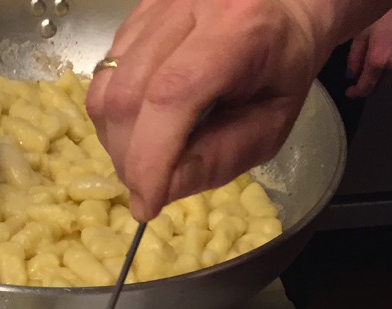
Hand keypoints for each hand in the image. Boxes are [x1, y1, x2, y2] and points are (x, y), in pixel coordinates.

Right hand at [85, 0, 391, 220]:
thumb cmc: (283, 69)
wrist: (285, 8)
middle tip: (147, 187)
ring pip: (107, 86)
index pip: (172, 96)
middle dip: (130, 158)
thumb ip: (221, 158)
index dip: (149, 158)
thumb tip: (162, 190)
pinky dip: (115, 114)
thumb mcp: (270, 125)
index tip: (147, 205)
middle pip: (129, 95)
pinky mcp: (138, 13)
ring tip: (143, 158)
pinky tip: (142, 125)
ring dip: (115, 140)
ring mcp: (158, 6)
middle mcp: (191, 6)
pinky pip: (105, 73)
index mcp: (239, 29)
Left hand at [345, 0, 391, 96]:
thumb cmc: (381, 11)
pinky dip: (391, 69)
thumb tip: (351, 75)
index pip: (366, 87)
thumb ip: (354, 57)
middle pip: (380, 86)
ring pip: (391, 78)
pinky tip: (385, 60)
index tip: (349, 92)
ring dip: (380, 79)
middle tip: (358, 81)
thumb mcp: (361, 32)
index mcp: (379, 60)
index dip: (356, 93)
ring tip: (371, 71)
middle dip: (368, 86)